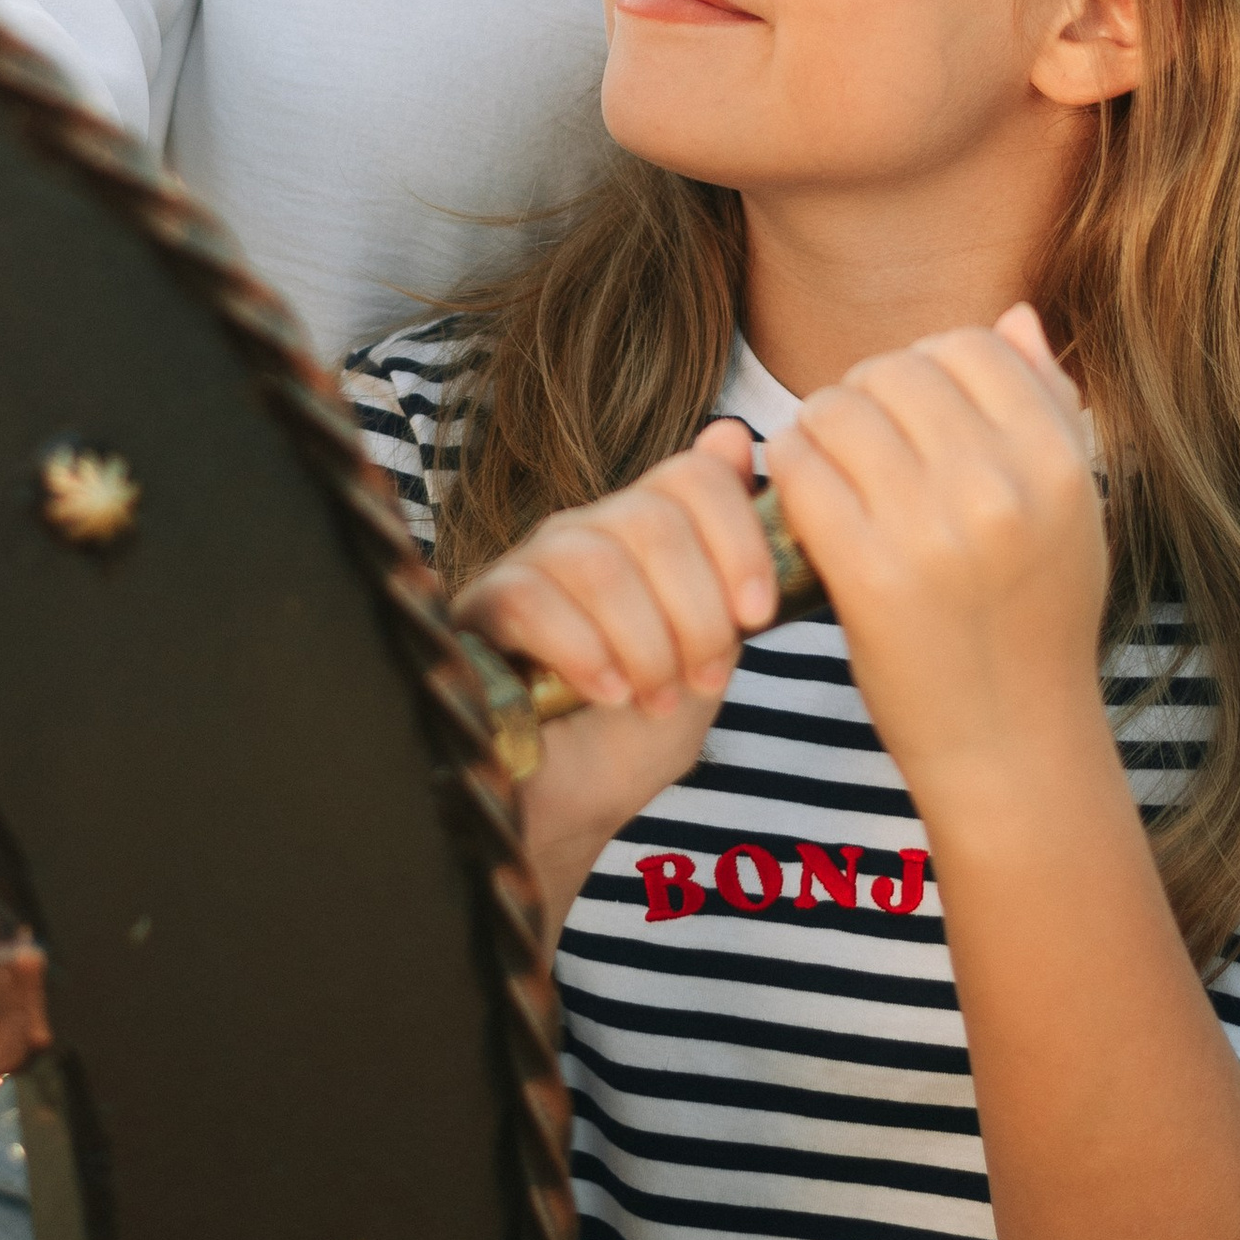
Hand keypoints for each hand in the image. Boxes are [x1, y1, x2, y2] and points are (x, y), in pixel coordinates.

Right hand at [459, 421, 778, 920]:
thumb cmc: (642, 725)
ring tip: (655, 697)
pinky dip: (583, 652)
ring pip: (598, 562)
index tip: (757, 616)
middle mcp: (591, 529)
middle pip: (654, 519)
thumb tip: (733, 436)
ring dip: (645, 642)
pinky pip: (532, 599)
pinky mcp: (482, 607)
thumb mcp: (714, 644)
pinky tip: (605, 694)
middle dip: (696, 612)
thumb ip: (733, 559)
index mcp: (652, 528)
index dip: (738, 539)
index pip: (696, 476)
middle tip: (702, 679)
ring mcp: (533, 562)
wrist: (573, 803)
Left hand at [769, 305, 1103, 811]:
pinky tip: (801, 493)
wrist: (1011, 739)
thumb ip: (1052, 408)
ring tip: (828, 460)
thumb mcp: (1074, 512)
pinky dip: (789, 469)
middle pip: (895, 372)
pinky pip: (801, 469)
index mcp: (1060, 464)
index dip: (930, 366)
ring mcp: (932, 534)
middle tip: (860, 436)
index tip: (915, 410)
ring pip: (837, 410)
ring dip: (820, 426)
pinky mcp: (867, 576)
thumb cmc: (1037, 617)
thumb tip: (1015, 314)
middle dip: (865, 392)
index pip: (971, 346)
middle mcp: (1002, 491)